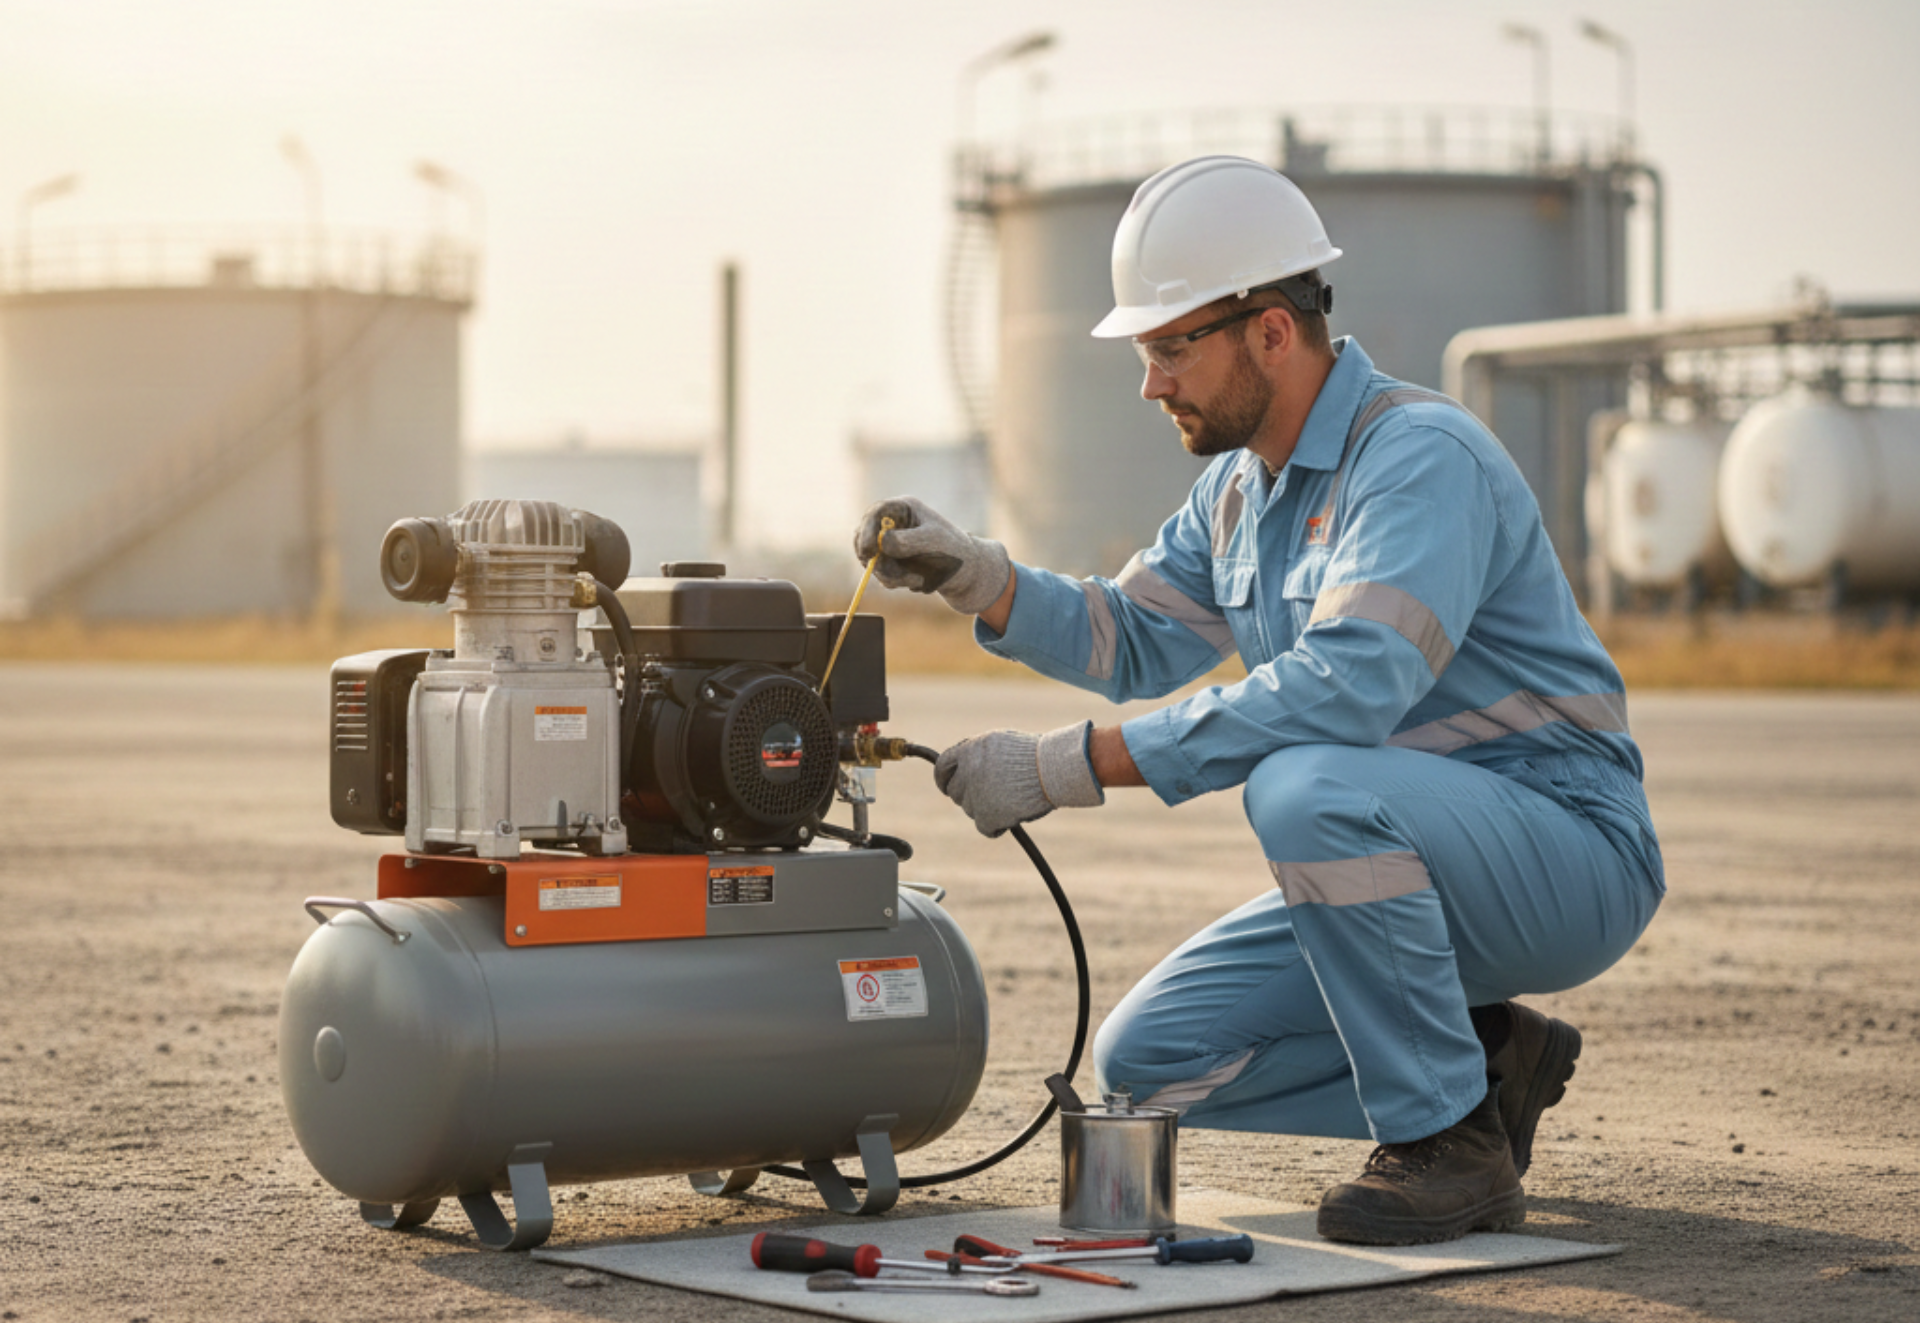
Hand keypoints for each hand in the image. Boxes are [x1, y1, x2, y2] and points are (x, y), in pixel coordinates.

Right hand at [853, 496, 1010, 614]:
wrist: (967, 573)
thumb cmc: (954, 550)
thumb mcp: (933, 542)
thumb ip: (908, 541)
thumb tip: (882, 543)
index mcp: (904, 509)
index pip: (876, 513)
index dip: (867, 530)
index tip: (869, 551)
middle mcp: (893, 524)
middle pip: (865, 537)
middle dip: (876, 560)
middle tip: (892, 577)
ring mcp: (889, 543)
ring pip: (870, 559)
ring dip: (889, 575)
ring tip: (916, 581)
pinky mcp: (890, 562)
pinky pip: (879, 573)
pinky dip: (894, 581)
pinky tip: (916, 582)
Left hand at [933, 722, 1104, 837]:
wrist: (1054, 768)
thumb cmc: (1034, 754)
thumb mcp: (1000, 743)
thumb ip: (978, 755)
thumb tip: (962, 769)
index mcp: (969, 750)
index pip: (942, 767)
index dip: (943, 779)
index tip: (947, 786)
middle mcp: (968, 772)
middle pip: (955, 792)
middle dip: (968, 795)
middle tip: (989, 795)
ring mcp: (977, 795)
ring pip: (970, 810)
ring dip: (986, 808)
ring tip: (1010, 800)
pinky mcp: (988, 816)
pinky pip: (984, 827)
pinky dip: (996, 826)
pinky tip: (1010, 819)